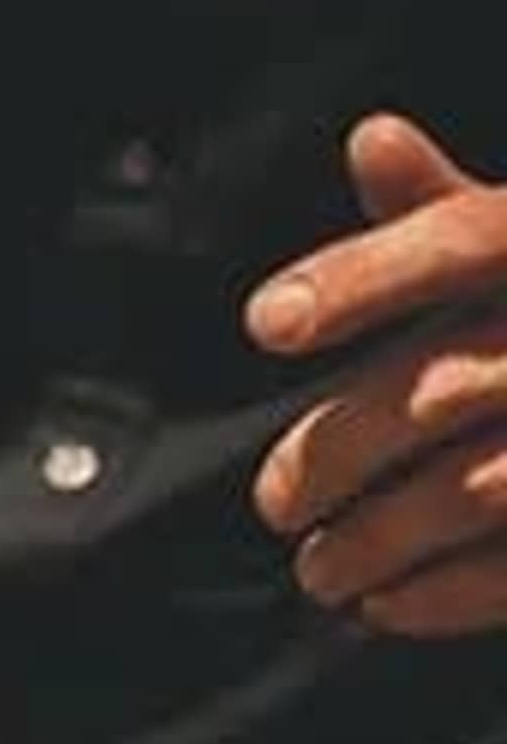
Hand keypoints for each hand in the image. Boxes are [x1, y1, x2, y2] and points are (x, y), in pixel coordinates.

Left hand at [250, 115, 506, 634]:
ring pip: (478, 488)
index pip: (466, 239)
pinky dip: (449, 593)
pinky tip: (384, 606)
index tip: (264, 323)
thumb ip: (451, 205)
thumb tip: (371, 137)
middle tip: (273, 502)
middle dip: (342, 449)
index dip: (364, 277)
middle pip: (446, 385)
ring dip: (379, 538)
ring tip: (315, 570)